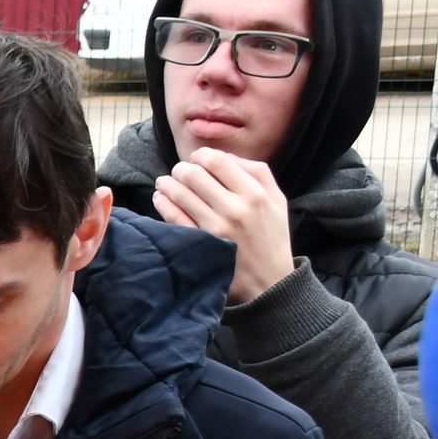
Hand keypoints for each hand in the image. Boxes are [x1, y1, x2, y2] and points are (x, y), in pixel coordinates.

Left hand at [151, 148, 295, 303]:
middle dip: (181, 169)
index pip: (218, 161)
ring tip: (164, 183)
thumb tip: (225, 157)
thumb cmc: (271, 238)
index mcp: (255, 194)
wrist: (269, 282)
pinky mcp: (200, 244)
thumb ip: (257, 173)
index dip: (202, 156)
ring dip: (167, 184)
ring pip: (181, 194)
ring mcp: (215, 227)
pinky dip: (163, 203)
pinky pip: (174, 217)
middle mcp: (235, 208)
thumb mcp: (277, 201)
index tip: (196, 159)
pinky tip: (160, 198)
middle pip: (195, 174)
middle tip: (178, 172)